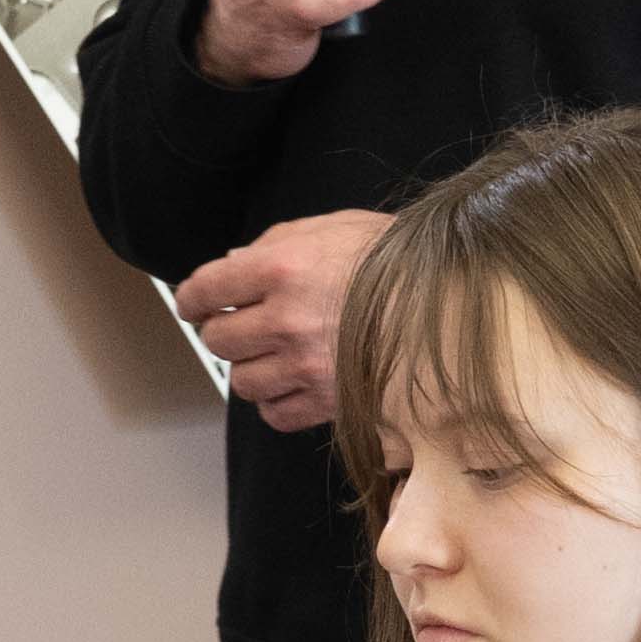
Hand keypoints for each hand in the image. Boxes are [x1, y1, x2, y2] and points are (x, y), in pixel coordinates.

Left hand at [171, 209, 395, 433]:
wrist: (450, 300)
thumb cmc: (395, 259)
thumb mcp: (331, 228)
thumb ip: (276, 243)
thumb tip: (234, 265)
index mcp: (282, 267)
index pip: (205, 289)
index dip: (191, 299)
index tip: (194, 305)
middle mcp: (287, 318)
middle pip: (218, 339)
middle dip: (222, 331)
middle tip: (238, 326)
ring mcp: (307, 364)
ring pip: (242, 381)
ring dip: (250, 368)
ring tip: (272, 355)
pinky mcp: (329, 401)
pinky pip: (275, 413)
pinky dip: (275, 402)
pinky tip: (292, 382)